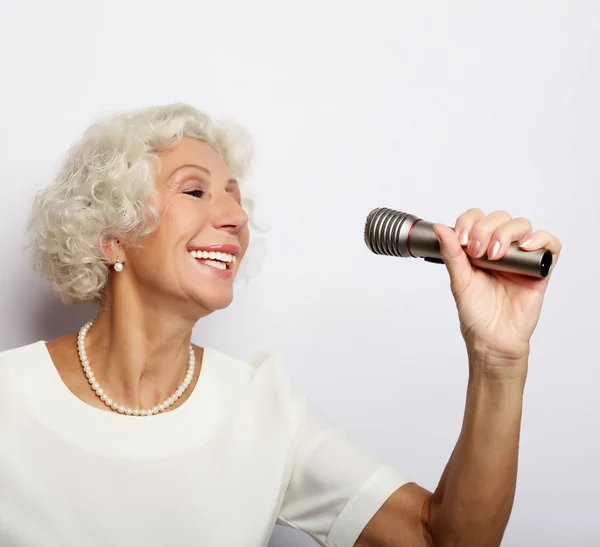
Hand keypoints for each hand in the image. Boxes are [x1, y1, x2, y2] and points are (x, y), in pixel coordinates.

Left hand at [432, 209, 560, 377]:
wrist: (493, 339)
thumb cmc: (476, 313)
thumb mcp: (459, 281)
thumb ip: (451, 254)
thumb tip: (440, 228)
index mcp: (478, 248)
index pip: (476, 218)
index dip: (469, 222)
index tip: (462, 240)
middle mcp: (500, 249)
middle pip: (499, 218)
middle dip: (486, 229)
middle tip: (478, 252)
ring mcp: (520, 257)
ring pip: (522, 226)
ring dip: (507, 233)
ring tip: (496, 255)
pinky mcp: (540, 269)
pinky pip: (550, 244)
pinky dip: (541, 239)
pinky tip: (526, 248)